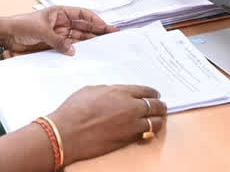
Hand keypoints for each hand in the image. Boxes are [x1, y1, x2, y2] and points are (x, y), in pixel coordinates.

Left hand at [0, 6, 116, 54]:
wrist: (7, 35)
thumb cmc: (22, 25)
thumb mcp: (41, 31)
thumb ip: (58, 41)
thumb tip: (73, 51)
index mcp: (60, 12)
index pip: (82, 14)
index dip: (95, 20)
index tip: (106, 27)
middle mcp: (62, 22)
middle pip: (84, 27)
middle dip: (98, 31)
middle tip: (113, 37)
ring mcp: (59, 34)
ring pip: (79, 38)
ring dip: (90, 42)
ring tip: (105, 47)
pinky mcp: (54, 44)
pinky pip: (69, 47)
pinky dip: (78, 50)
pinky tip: (88, 54)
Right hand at [48, 85, 166, 164]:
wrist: (68, 133)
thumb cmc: (74, 110)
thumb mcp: (90, 90)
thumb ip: (108, 91)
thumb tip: (115, 94)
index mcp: (120, 92)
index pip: (146, 91)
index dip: (153, 93)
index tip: (155, 95)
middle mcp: (130, 107)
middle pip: (155, 106)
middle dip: (160, 105)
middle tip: (161, 106)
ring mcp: (131, 125)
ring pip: (155, 122)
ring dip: (158, 119)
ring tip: (158, 119)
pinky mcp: (128, 139)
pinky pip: (146, 134)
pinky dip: (149, 131)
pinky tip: (148, 130)